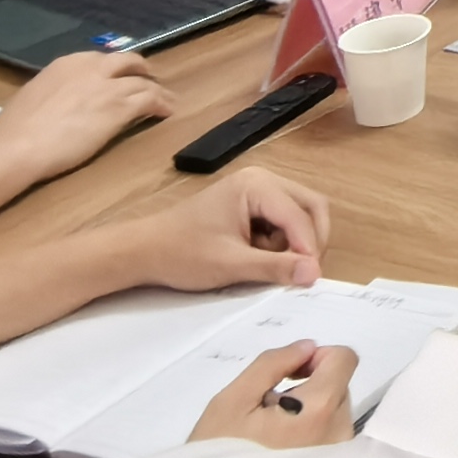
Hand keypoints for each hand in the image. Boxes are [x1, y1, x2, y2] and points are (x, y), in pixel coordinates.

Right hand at [0, 51, 173, 180]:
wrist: (20, 145)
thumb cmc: (16, 129)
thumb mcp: (35, 96)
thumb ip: (54, 91)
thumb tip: (59, 98)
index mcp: (66, 64)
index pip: (99, 59)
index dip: (113, 68)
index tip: (118, 75)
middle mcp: (90, 68)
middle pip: (127, 61)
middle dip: (140, 69)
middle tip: (148, 79)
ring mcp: (108, 86)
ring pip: (143, 82)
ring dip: (158, 90)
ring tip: (167, 99)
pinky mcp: (120, 107)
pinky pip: (150, 100)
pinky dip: (162, 104)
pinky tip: (167, 111)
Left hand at [85, 170, 328, 297]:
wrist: (143, 251)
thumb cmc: (182, 254)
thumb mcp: (231, 264)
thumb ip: (275, 267)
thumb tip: (314, 274)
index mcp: (256, 185)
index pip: (300, 215)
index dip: (309, 247)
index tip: (309, 278)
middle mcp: (261, 179)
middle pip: (310, 207)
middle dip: (309, 240)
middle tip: (301, 271)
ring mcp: (256, 189)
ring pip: (300, 214)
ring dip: (295, 242)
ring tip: (270, 264)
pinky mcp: (251, 204)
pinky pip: (283, 220)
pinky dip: (282, 241)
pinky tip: (259, 257)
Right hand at [187, 339, 357, 448]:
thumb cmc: (220, 452)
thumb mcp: (233, 400)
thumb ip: (272, 363)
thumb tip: (307, 347)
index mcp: (319, 409)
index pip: (344, 359)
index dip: (315, 357)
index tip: (286, 376)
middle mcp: (340, 430)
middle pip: (339, 383)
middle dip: (309, 385)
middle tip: (270, 409)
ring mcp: (340, 453)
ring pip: (335, 407)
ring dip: (309, 408)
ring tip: (273, 431)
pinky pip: (331, 431)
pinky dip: (311, 428)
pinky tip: (283, 446)